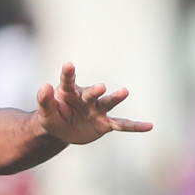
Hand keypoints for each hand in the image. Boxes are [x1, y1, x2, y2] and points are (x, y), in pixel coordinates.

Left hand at [34, 62, 152, 143]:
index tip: (68, 65)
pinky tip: (149, 126)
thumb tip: (45, 85)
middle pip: (91, 93)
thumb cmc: (52, 116)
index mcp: (69, 92)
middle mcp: (86, 98)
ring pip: (108, 103)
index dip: (68, 73)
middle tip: (100, 87)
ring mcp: (97, 110)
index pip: (68, 80)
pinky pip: (121, 125)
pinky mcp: (105, 123)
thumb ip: (44, 100)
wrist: (62, 130)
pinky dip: (134, 126)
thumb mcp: (44, 112)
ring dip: (116, 98)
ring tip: (125, 91)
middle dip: (95, 90)